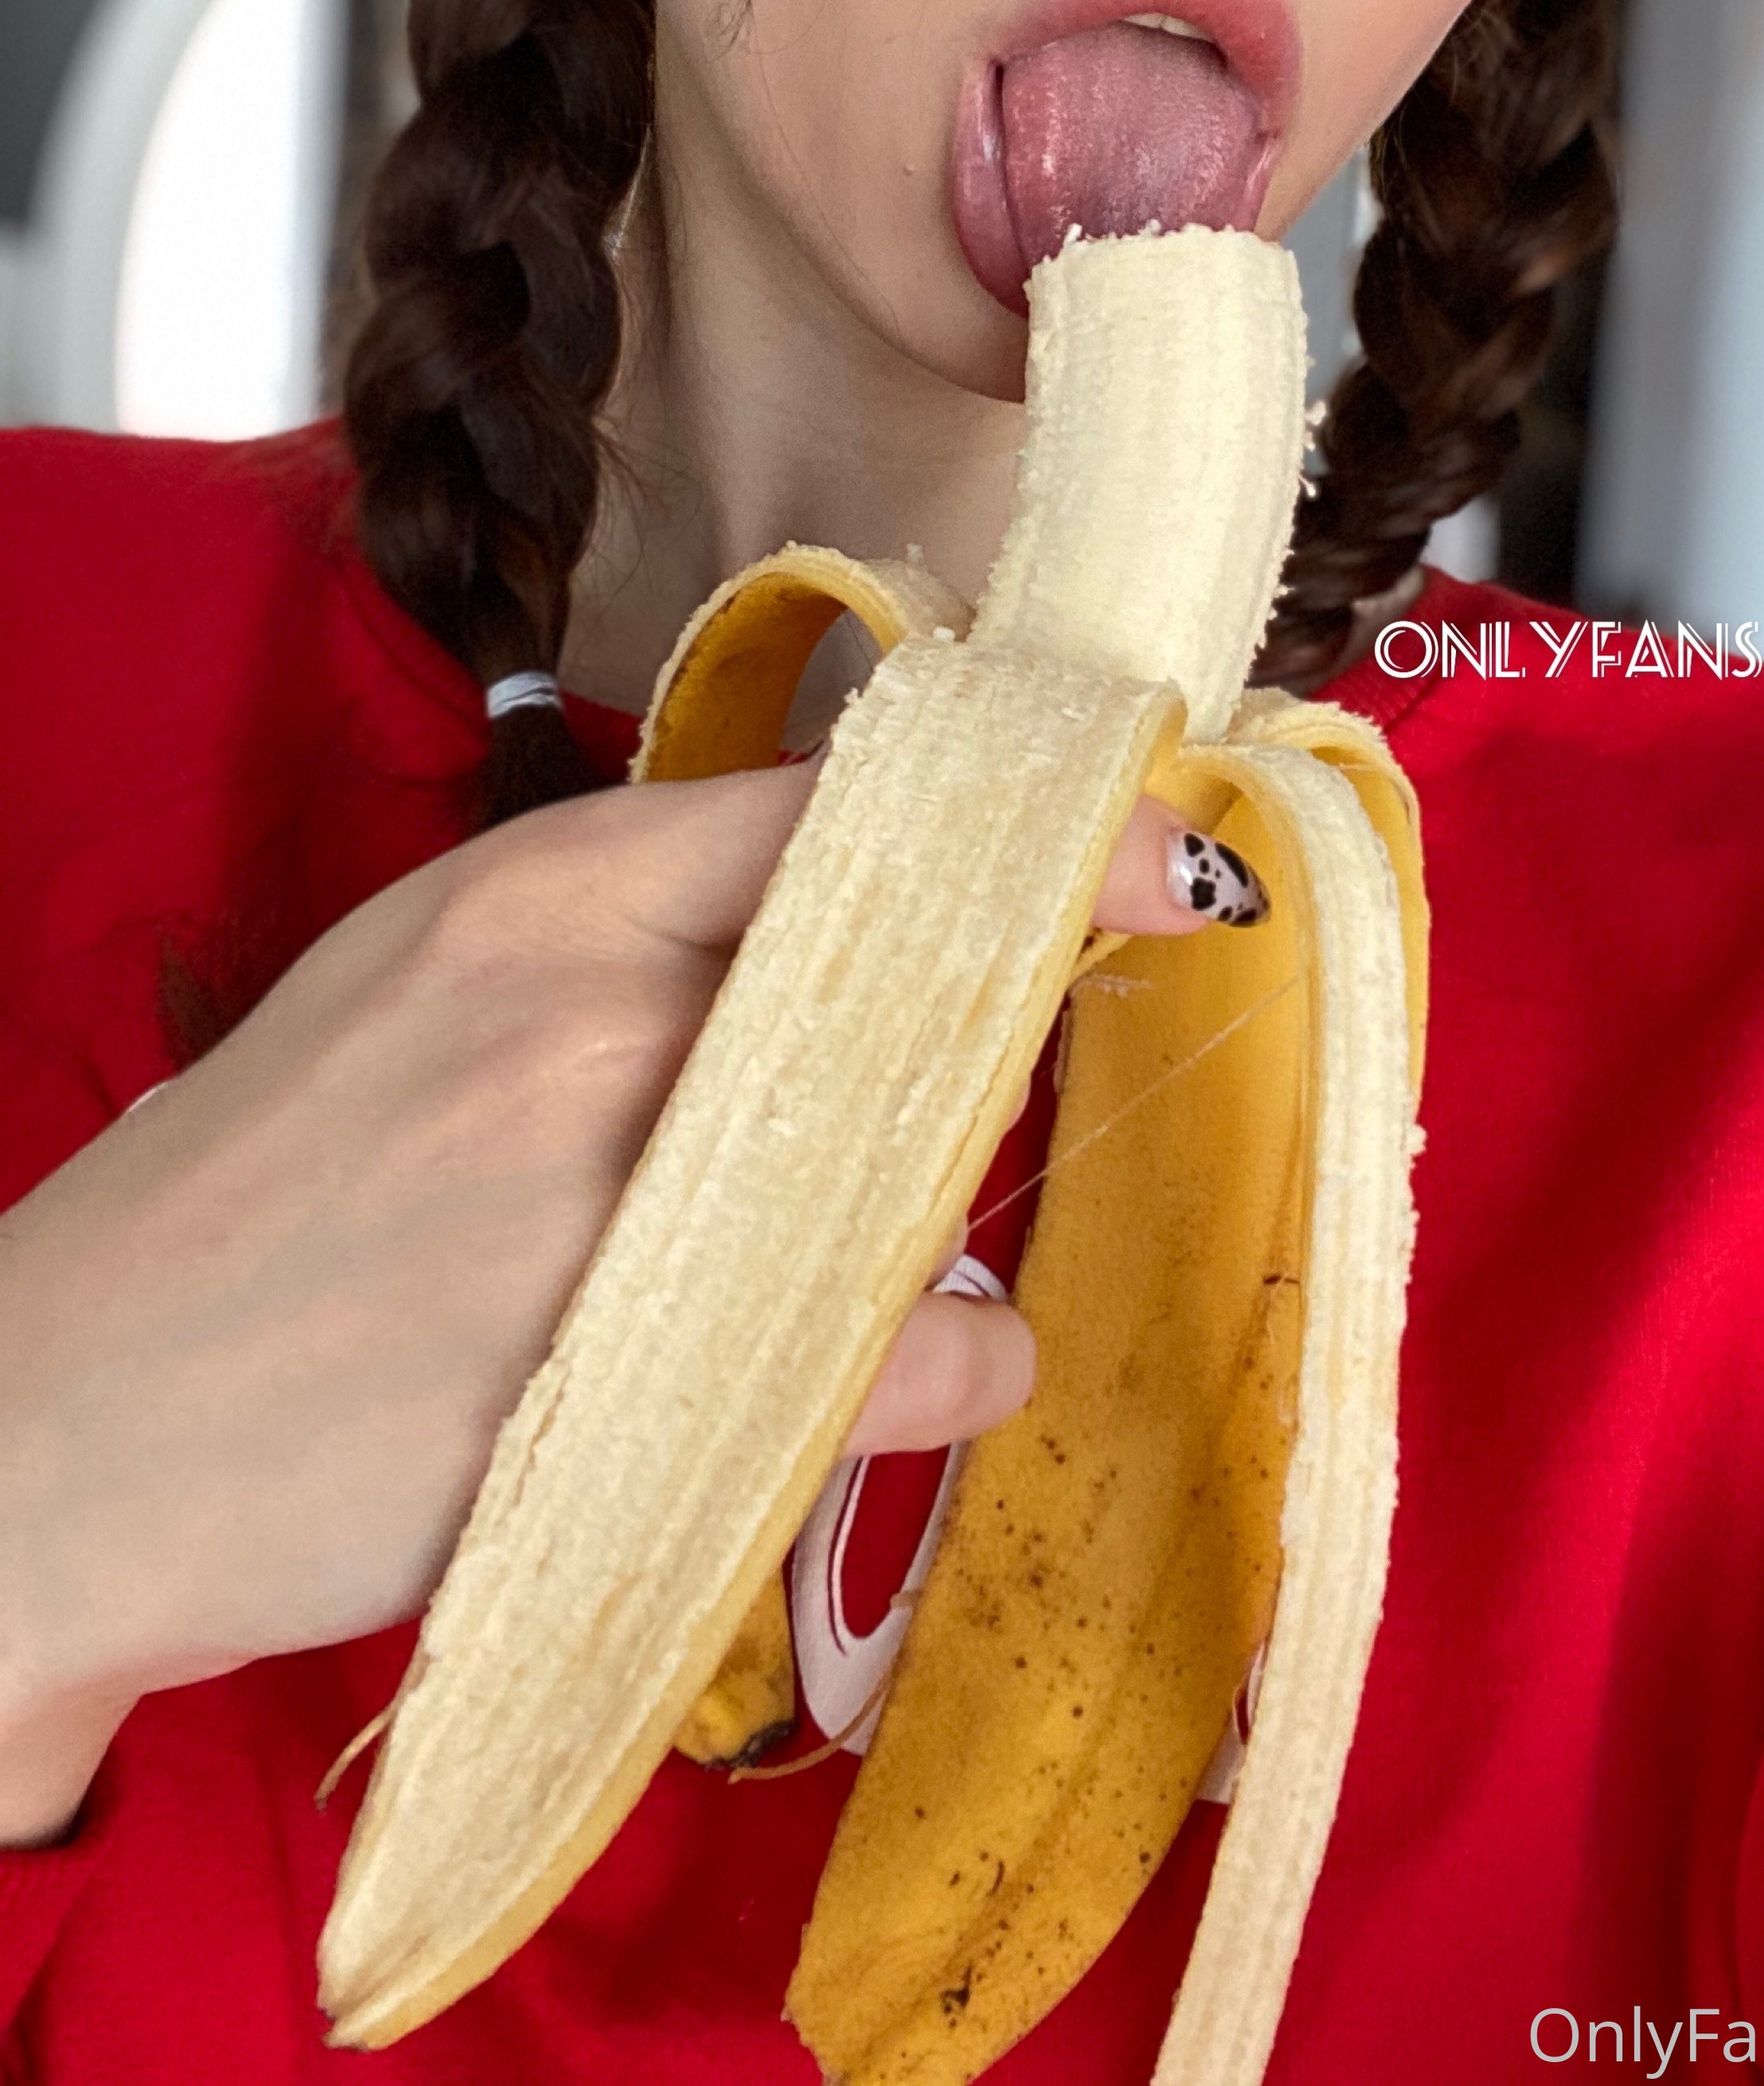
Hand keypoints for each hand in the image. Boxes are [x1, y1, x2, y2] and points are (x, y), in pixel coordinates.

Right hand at [0, 766, 1252, 1845]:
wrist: (61, 1419)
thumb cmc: (264, 1193)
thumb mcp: (426, 987)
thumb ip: (627, 939)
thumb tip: (850, 932)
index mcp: (543, 892)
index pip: (845, 815)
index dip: (1039, 829)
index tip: (1180, 852)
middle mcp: (588, 1014)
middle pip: (913, 986)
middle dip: (1004, 1027)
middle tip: (1032, 1063)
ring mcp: (602, 1197)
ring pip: (922, 1175)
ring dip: (950, 1217)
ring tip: (904, 1255)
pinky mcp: (618, 1375)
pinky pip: (905, 1356)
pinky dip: (957, 1368)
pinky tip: (930, 1370)